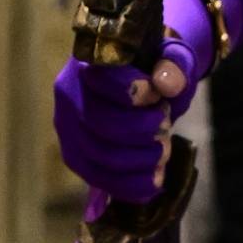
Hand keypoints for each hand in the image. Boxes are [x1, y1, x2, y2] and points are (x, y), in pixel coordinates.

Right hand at [50, 0, 215, 200]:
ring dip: (142, 159)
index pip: (103, 81)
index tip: (157, 94)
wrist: (140, 88)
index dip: (135, 93)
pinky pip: (99, 180)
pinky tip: (155, 180)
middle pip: (103, 124)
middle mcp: (69, 95)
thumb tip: (168, 83)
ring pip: (102, 157)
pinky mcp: (75, 157)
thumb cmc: (152, 69)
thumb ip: (175, 63)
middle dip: (143, 131)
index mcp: (89, 62)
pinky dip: (132, 185)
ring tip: (162, 149)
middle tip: (165, 126)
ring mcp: (68, 130)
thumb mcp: (170, 56)